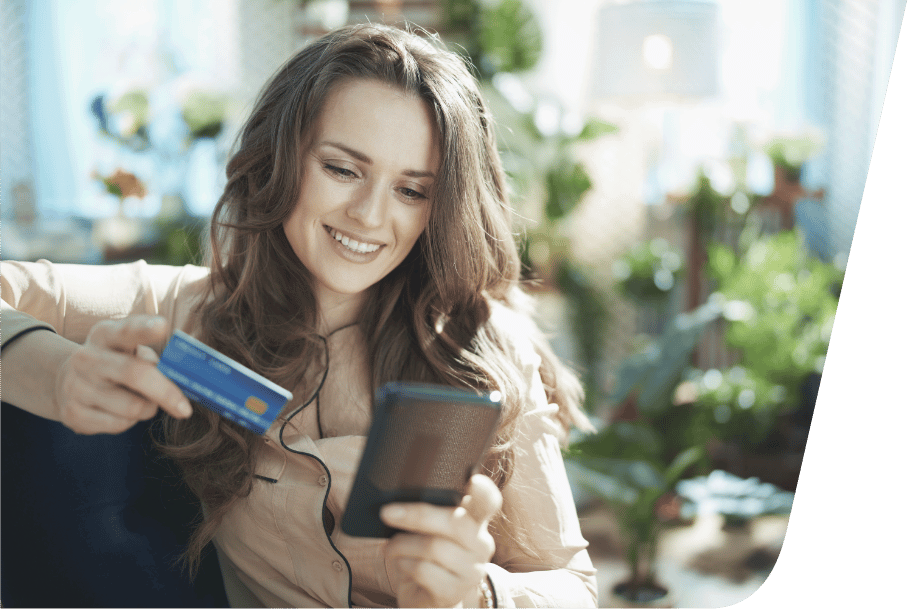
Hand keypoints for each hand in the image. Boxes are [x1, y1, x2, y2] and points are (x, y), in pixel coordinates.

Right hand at [54, 315, 191, 433]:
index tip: (163, 326)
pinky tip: (120, 412)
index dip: (145, 329)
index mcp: (105, 335)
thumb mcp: (130, 350)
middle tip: (185, 409)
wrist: (68, 381)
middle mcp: (86, 358)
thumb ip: (154, 359)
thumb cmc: (117, 363)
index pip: (126, 330)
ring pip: (132, 407)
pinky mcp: (73, 413)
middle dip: (166, 393)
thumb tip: (184, 378)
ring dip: (148, 408)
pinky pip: (119, 424)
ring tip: (143, 401)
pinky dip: (130, 421)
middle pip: (135, 374)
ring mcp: (77, 386)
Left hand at [382, 474, 501, 607]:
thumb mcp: (430, 529)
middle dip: (416, 515)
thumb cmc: (426, 555)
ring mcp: (471, 571)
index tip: (474, 481)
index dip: (484, 491)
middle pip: (454, 522)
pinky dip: (403, 564)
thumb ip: (429, 510)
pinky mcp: (454, 592)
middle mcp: (481, 544)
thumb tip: (400, 498)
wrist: (427, 598)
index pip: (488, 503)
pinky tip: (401, 563)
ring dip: (402, 544)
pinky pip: (423, 570)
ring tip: (391, 546)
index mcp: (476, 521)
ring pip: (433, 547)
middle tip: (387, 512)